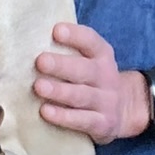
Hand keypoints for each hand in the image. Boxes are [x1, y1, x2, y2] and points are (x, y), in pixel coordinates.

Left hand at [33, 23, 148, 143]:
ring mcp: (106, 101)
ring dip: (59, 91)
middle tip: (40, 61)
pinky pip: (83, 120)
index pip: (91, 41)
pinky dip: (64, 117)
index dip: (74, 35)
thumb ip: (68, 51)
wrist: (125, 109)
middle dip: (61, 65)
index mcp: (102, 55)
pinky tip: (45, 111)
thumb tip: (29, 41)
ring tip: (38, 86)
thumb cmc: (92, 79)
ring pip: (81, 96)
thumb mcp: (90, 60)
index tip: (56, 30)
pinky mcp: (103, 124)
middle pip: (84, 70)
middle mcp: (106, 76)